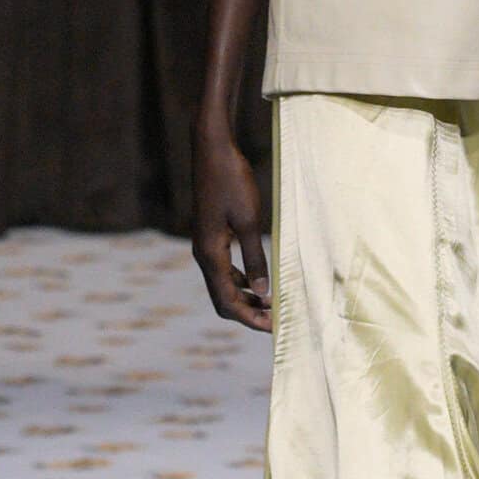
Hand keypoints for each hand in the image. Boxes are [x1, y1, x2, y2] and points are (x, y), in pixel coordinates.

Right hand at [191, 127, 272, 330]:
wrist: (213, 151)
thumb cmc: (232, 181)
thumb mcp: (249, 221)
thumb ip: (255, 258)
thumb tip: (263, 292)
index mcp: (210, 254)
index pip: (228, 301)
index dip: (251, 319)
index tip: (274, 328)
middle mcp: (203, 254)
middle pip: (222, 299)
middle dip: (248, 313)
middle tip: (275, 321)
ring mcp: (205, 245)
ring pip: (222, 285)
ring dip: (245, 298)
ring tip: (271, 304)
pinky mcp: (211, 235)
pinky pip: (223, 269)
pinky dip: (241, 281)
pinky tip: (259, 281)